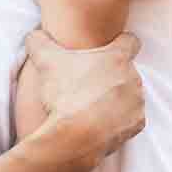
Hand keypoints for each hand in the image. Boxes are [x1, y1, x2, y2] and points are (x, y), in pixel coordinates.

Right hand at [22, 30, 145, 161]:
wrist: (75, 136)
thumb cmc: (64, 95)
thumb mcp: (46, 62)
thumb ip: (40, 42)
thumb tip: (34, 35)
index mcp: (117, 58)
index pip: (130, 41)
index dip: (119, 43)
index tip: (108, 50)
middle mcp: (133, 77)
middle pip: (126, 70)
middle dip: (111, 75)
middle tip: (89, 83)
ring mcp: (137, 102)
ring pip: (130, 95)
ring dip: (116, 98)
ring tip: (92, 106)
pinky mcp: (137, 124)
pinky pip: (130, 118)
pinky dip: (119, 120)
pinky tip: (100, 122)